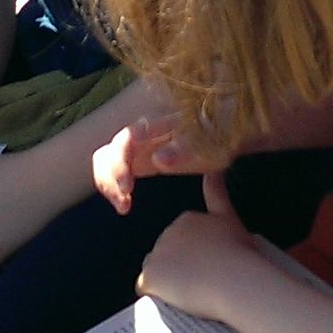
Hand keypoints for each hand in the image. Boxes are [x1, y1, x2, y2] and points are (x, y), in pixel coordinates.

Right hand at [92, 111, 211, 213]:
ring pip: (106, 162)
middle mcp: (141, 134)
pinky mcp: (136, 162)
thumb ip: (187, 149)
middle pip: (110, 150)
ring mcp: (137, 148)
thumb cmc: (220, 137)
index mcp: (157, 126)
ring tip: (123, 207)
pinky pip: (115, 173)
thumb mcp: (210, 143)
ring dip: (108, 184)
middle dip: (110, 177)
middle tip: (124, 201)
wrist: (227, 136)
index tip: (127, 187)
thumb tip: (158, 159)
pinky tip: (125, 206)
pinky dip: (114, 189)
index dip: (121, 160)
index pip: (128, 138)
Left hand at [136, 173, 267, 321]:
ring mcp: (155, 255)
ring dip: (167, 282)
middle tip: (204, 281)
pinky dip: (156, 296)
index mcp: (184, 220)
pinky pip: (145, 289)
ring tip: (192, 292)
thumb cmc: (239, 252)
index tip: (210, 266)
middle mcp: (166, 233)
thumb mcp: (229, 217)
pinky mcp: (150, 278)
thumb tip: (215, 169)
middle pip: (166, 256)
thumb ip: (218, 192)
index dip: (194, 257)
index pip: (180, 241)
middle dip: (179, 269)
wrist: (236, 278)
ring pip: (156, 273)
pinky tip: (173, 299)